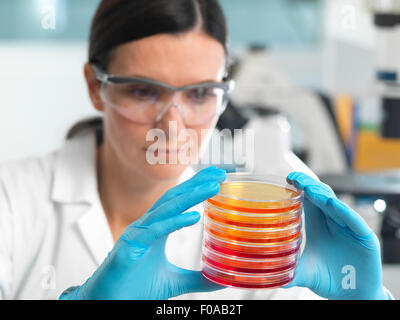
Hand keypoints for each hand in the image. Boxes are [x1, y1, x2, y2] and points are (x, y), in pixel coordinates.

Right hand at [59, 166, 226, 299]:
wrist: (109, 302)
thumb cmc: (134, 288)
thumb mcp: (174, 282)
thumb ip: (197, 279)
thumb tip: (220, 281)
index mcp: (156, 230)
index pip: (178, 202)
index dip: (196, 187)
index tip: (217, 177)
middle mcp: (147, 226)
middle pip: (174, 198)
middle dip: (196, 183)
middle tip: (220, 173)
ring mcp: (137, 233)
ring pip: (166, 208)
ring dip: (191, 195)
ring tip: (213, 187)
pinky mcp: (130, 246)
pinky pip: (154, 230)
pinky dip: (174, 221)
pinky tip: (194, 216)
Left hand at [284, 172, 389, 299]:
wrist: (352, 296)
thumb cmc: (329, 279)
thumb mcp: (303, 273)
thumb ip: (287, 270)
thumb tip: (264, 273)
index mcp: (317, 224)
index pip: (308, 199)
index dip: (300, 187)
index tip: (288, 179)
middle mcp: (333, 221)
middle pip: (321, 196)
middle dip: (308, 186)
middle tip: (295, 179)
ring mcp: (349, 227)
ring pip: (336, 205)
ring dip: (322, 195)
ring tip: (309, 188)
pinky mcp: (365, 237)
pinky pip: (353, 220)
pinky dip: (344, 211)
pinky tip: (332, 204)